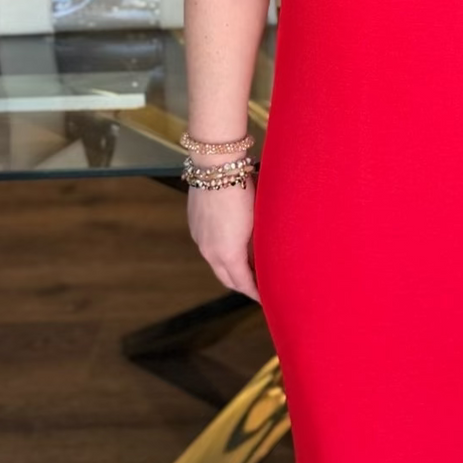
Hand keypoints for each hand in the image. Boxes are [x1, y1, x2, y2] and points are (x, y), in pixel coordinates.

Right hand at [187, 173, 259, 298]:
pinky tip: (233, 245)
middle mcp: (209, 251)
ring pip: (216, 262)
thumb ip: (259, 243)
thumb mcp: (259, 220)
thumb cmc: (245, 190)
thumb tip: (266, 255)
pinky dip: (221, 253)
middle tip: (259, 288)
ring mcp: (199, 238)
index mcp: (227, 254)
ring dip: (231, 269)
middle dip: (243, 285)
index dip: (256, 292)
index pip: (243, 283)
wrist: (217, 165)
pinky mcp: (195, 224)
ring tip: (249, 268)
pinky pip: (209, 246)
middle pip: (227, 278)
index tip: (266, 297)